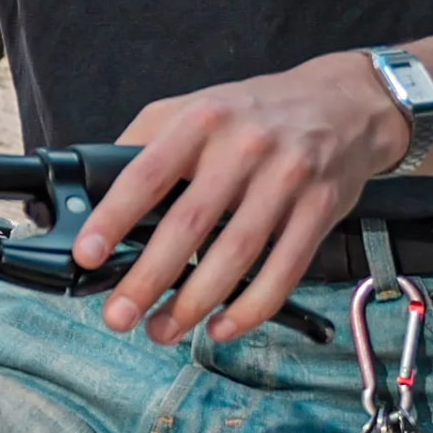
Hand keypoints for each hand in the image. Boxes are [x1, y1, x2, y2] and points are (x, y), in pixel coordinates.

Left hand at [77, 52, 409, 341]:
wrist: (345, 102)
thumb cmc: (256, 112)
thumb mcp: (195, 106)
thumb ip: (146, 141)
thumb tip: (97, 189)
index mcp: (201, 121)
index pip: (146, 175)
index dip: (113, 219)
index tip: (88, 256)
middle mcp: (244, 148)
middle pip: (188, 224)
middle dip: (148, 278)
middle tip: (119, 315)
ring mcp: (286, 179)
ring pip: (235, 253)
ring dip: (195, 302)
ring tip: (163, 330)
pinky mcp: (321, 208)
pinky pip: (285, 269)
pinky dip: (252, 306)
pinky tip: (223, 326)